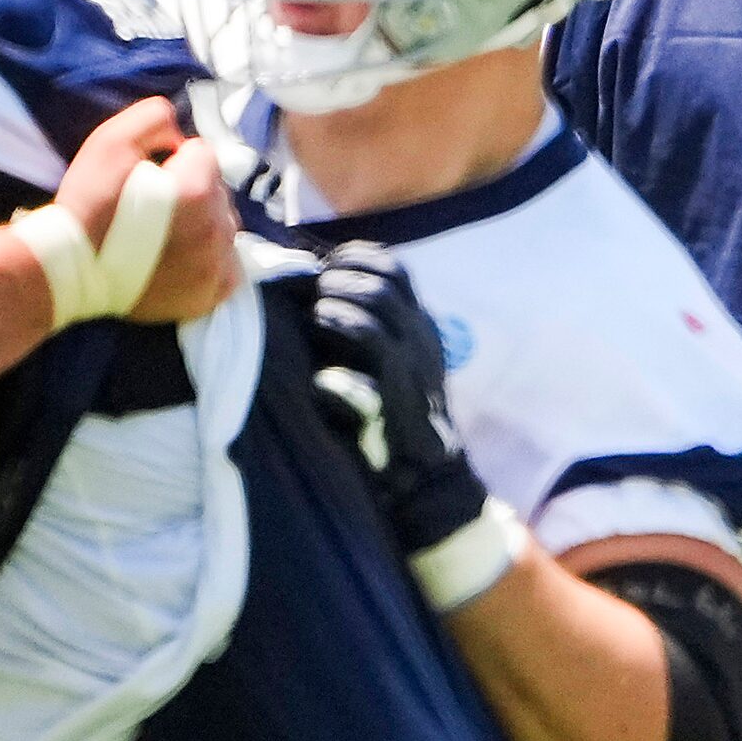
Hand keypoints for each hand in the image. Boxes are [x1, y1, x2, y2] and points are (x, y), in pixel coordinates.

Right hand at [54, 97, 237, 323]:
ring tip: (164, 232)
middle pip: (218, 190)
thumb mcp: (109, 142)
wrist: (69, 270)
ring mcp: (217, 264)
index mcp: (196, 190)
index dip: (174, 159)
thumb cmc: (87, 205)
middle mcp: (216, 229)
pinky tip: (184, 255)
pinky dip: (212, 257)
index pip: (205, 153)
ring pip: (225, 225)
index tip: (148, 174)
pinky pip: (230, 265)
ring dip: (203, 221)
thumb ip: (154, 119)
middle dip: (192, 189)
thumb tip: (181, 136)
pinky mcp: (212, 293)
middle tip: (153, 206)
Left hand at [306, 244, 491, 556]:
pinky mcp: (400, 403)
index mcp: (421, 326)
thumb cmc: (395, 423)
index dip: (354, 259)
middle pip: (386, 279)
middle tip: (312, 293)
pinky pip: (371, 361)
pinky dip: (342, 351)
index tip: (322, 270)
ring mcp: (414, 368)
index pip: (394, 267)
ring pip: (378, 310)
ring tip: (315, 317)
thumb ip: (366, 331)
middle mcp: (423, 340)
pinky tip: (322, 369)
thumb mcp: (392, 367)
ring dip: (338, 305)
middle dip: (341, 276)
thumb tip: (314, 294)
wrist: (429, 482)